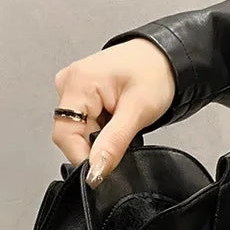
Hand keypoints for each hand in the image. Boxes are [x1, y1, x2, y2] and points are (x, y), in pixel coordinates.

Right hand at [52, 38, 175, 188]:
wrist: (165, 59)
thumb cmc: (154, 73)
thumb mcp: (137, 112)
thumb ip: (113, 144)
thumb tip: (95, 170)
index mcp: (78, 82)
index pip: (65, 135)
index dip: (82, 157)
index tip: (101, 170)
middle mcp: (69, 83)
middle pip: (70, 135)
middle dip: (94, 146)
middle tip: (121, 135)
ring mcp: (73, 89)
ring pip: (77, 133)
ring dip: (98, 139)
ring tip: (119, 123)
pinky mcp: (79, 96)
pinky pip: (83, 126)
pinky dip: (99, 131)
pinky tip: (113, 120)